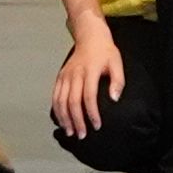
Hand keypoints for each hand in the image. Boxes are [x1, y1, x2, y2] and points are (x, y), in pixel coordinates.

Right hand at [52, 21, 126, 137]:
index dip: (92, 113)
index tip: (97, 125)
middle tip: (82, 135)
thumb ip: (118, 81)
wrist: (90, 37)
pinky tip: (62, 120)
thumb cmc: (105, 52)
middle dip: (77, 120)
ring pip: (61, 100)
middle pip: (72, 101)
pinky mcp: (60, 77)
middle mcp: (75, 74)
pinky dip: (57, 110)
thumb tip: (114, 99)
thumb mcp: (117, 63)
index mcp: (89, 71)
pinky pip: (55, 96)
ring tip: (70, 132)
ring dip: (64, 118)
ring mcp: (65, 75)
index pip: (89, 96)